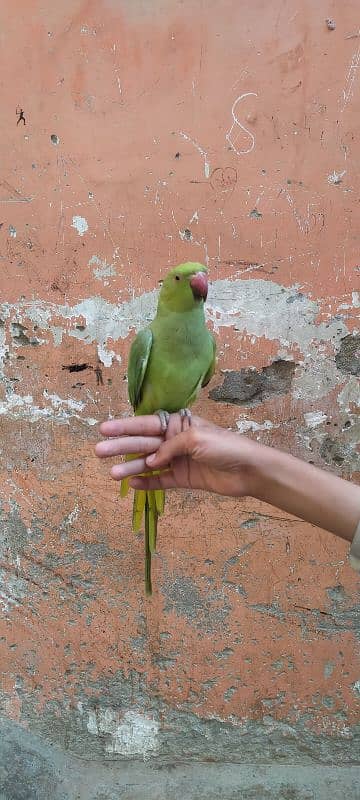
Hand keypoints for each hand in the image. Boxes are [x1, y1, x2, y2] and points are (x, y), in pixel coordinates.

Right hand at [95, 414, 260, 497]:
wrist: (249, 470)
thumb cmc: (226, 447)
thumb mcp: (197, 439)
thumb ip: (171, 447)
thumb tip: (152, 460)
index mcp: (178, 425)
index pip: (146, 424)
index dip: (125, 426)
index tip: (104, 429)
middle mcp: (175, 441)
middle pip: (143, 443)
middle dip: (121, 446)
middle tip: (99, 451)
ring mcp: (178, 461)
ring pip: (148, 463)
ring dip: (130, 467)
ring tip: (112, 474)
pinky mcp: (184, 479)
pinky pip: (160, 481)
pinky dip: (147, 483)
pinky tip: (132, 484)